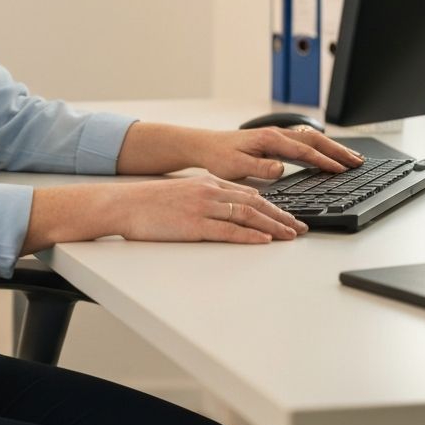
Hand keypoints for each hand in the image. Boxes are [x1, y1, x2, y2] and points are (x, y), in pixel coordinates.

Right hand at [112, 174, 308, 243]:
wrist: (123, 205)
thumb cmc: (148, 203)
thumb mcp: (182, 193)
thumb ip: (207, 197)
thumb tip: (231, 208)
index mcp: (207, 183)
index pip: (249, 194)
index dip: (274, 207)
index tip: (289, 218)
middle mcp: (208, 192)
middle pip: (255, 204)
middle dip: (281, 217)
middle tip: (300, 228)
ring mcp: (202, 208)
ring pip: (247, 216)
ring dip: (272, 227)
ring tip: (290, 236)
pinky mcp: (194, 225)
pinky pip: (228, 231)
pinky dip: (249, 236)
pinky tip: (263, 241)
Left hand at [182, 126, 364, 181]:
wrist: (205, 145)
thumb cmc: (218, 156)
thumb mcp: (236, 165)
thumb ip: (259, 167)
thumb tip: (282, 168)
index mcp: (269, 140)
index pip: (303, 151)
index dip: (323, 161)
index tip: (341, 170)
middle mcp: (276, 135)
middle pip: (314, 141)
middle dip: (337, 151)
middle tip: (358, 162)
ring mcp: (276, 136)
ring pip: (311, 139)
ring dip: (333, 148)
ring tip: (352, 158)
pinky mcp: (275, 141)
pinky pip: (304, 142)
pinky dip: (321, 147)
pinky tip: (328, 154)